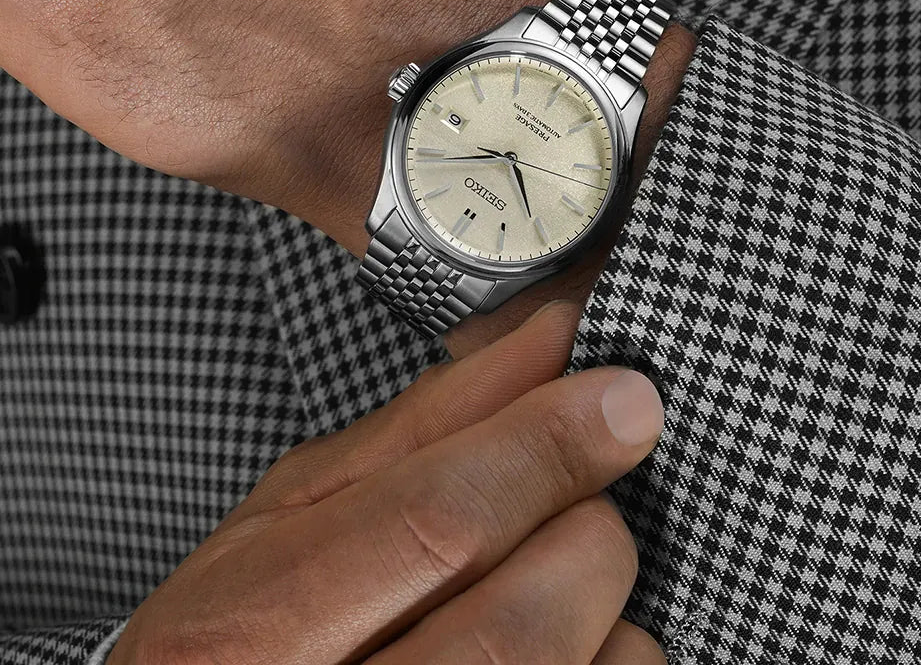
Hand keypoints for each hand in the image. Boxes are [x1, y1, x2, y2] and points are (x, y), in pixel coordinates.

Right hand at [106, 302, 667, 663]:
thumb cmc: (243, 622)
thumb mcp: (297, 506)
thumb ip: (424, 421)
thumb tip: (547, 342)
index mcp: (254, 625)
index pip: (436, 521)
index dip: (544, 446)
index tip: (622, 397)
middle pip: (522, 621)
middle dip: (584, 533)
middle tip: (577, 503)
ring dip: (607, 613)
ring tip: (554, 585)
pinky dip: (611, 658)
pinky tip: (563, 642)